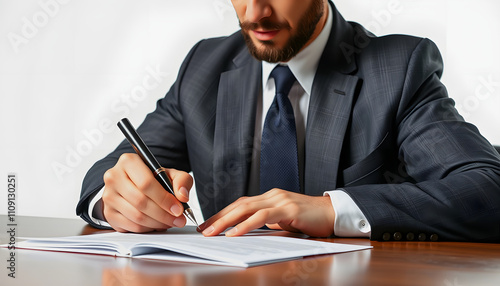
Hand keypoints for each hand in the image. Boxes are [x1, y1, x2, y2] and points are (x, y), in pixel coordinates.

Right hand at [101, 153, 192, 232]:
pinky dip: (148, 228)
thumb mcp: (170, 174)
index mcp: (128, 162)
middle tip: (178, 219)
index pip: (146, 183)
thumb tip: (182, 196)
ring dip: (157, 223)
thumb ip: (182, 180)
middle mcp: (114, 177)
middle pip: (140, 201)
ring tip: (170, 222)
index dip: (164, 199)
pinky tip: (157, 224)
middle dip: (163, 214)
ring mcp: (108, 196)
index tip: (178, 209)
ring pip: (136, 216)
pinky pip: (131, 226)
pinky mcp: (108, 213)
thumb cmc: (153, 178)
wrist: (135, 185)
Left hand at [199, 189, 334, 236]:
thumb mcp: (284, 220)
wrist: (333, 214)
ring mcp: (280, 200)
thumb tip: (248, 230)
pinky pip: (262, 217)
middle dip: (218, 218)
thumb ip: (268, 221)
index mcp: (270, 197)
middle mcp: (272, 195)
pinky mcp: (288, 209)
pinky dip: (246, 225)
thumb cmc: (310, 219)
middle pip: (239, 205)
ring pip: (247, 209)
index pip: (240, 204)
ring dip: (226, 221)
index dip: (222, 214)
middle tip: (203, 229)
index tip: (208, 224)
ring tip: (213, 232)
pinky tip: (235, 233)